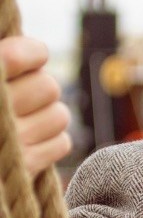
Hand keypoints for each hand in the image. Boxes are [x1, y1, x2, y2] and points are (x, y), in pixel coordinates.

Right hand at [1, 36, 71, 176]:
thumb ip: (4, 59)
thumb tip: (35, 49)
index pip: (25, 54)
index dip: (34, 53)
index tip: (30, 57)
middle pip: (49, 86)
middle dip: (39, 90)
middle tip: (21, 97)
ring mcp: (10, 141)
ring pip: (60, 115)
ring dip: (47, 117)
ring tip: (23, 122)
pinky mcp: (24, 167)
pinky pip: (62, 143)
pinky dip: (49, 144)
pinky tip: (27, 145)